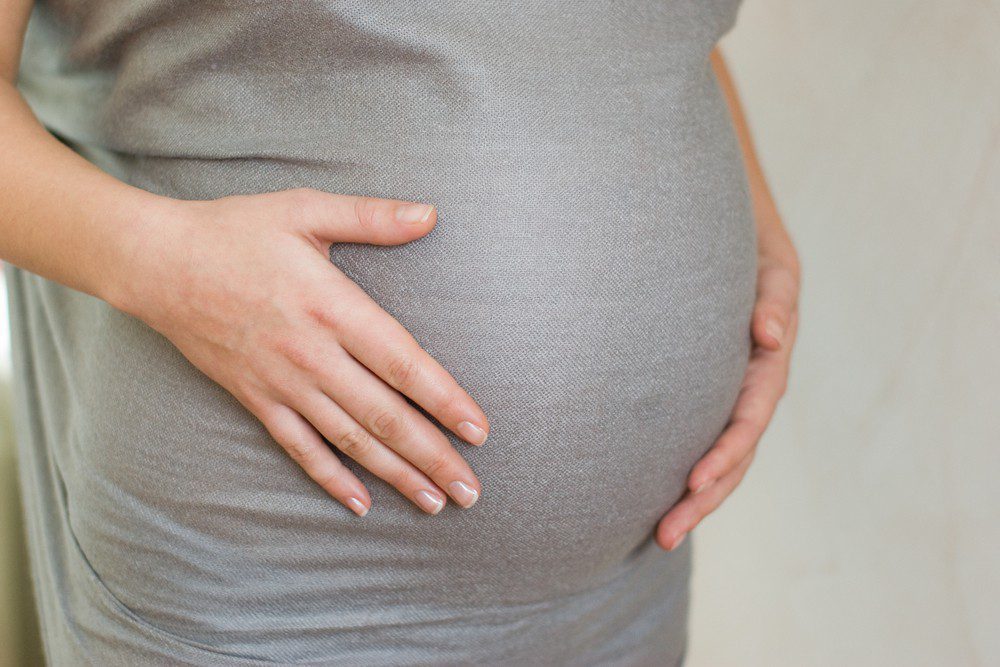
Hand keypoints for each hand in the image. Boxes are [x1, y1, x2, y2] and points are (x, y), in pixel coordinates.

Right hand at [113, 188, 489, 516]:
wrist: (157, 264)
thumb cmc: (236, 231)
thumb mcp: (304, 209)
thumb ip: (371, 217)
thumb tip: (430, 214)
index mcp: (332, 306)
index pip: (402, 363)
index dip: (444, 400)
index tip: (479, 430)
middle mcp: (311, 354)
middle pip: (383, 415)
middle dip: (432, 456)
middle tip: (470, 491)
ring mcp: (282, 382)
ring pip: (348, 440)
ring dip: (395, 474)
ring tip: (434, 502)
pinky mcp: (255, 399)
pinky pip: (298, 447)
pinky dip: (330, 478)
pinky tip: (360, 503)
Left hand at [656, 220, 800, 550]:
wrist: (743, 251)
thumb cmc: (756, 259)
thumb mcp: (774, 271)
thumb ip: (775, 300)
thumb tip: (770, 334)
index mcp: (767, 369)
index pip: (748, 422)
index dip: (725, 454)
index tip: (693, 483)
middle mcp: (750, 394)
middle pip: (733, 459)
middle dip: (703, 500)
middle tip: (665, 535)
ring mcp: (730, 401)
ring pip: (717, 462)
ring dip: (693, 502)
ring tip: (659, 536)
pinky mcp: (709, 400)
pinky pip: (699, 443)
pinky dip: (682, 475)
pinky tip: (655, 501)